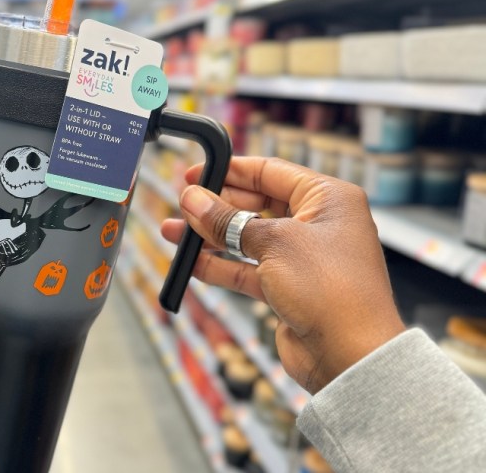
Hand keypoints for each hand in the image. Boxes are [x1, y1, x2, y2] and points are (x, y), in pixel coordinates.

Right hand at [161, 157, 404, 392]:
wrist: (350, 354)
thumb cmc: (331, 290)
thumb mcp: (274, 243)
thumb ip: (228, 221)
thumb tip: (193, 199)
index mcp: (328, 199)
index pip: (271, 172)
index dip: (230, 171)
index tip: (195, 173)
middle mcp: (318, 224)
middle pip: (256, 204)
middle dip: (216, 205)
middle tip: (182, 204)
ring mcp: (302, 258)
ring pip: (247, 239)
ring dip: (210, 237)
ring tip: (174, 231)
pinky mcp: (288, 288)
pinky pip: (247, 270)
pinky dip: (220, 266)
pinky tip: (191, 263)